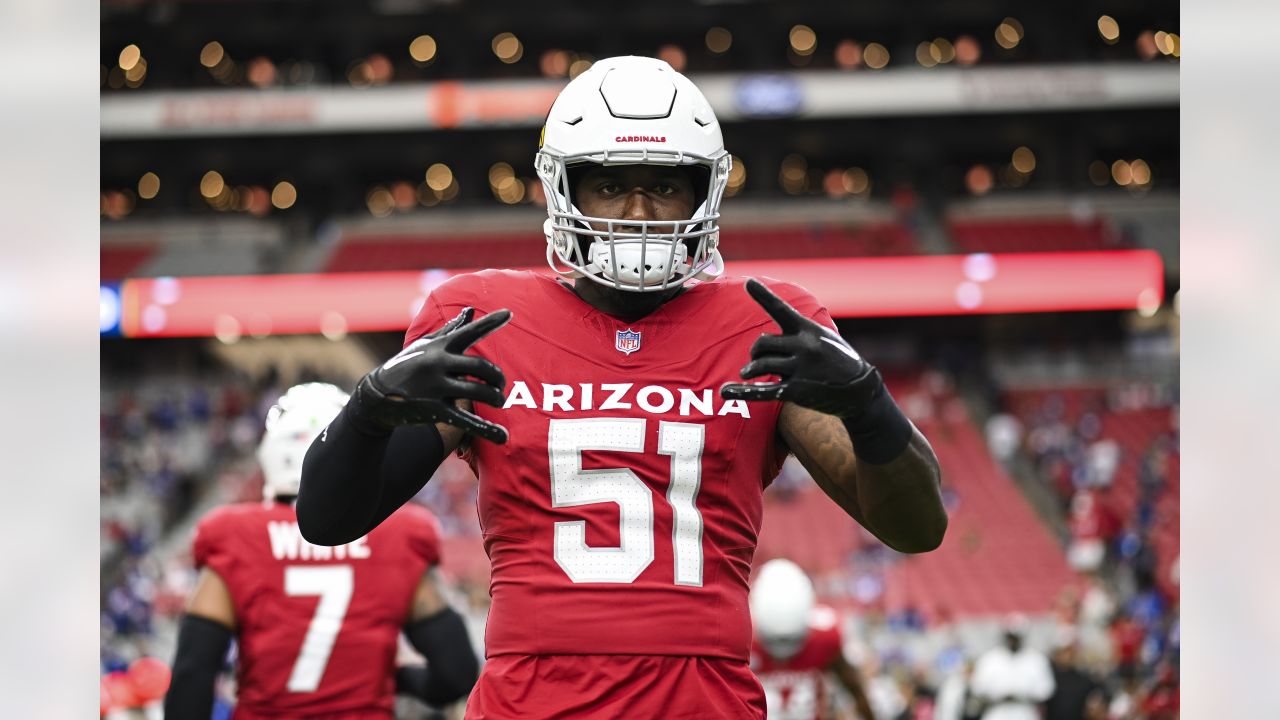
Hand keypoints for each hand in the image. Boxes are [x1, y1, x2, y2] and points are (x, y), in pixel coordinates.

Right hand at [353, 307, 511, 441]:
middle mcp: (438, 363)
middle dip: (497, 378)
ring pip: (479, 392)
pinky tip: (502, 436)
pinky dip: (487, 429)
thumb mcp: (425, 346)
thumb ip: (450, 330)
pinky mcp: (434, 410)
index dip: (490, 323)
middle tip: (501, 385)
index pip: (468, 332)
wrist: (375, 396)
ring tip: (499, 402)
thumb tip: (470, 311)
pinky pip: (466, 421)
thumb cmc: (407, 366)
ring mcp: (436, 387)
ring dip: (496, 398)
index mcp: (440, 346)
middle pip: (481, 368)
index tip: (509, 314)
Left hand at [720, 279, 880, 418]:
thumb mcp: (825, 337)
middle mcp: (804, 346)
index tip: (748, 281)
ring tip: (747, 374)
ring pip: (760, 365)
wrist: (861, 391)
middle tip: (755, 360)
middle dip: (755, 351)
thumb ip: (798, 333)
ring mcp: (800, 368)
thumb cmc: (839, 360)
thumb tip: (765, 340)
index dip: (763, 295)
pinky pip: (763, 390)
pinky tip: (726, 391)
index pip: (781, 309)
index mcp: (808, 329)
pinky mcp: (797, 390)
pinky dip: (743, 391)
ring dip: (750, 370)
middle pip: (762, 343)